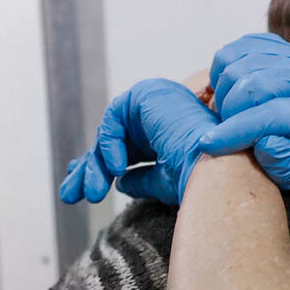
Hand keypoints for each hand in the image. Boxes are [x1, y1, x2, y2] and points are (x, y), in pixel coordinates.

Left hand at [58, 79, 217, 205]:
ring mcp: (157, 102)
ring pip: (111, 134)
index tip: (81, 187)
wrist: (218, 171)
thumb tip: (120, 182)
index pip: (128, 147)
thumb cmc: (202, 179)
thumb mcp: (164, 180)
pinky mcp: (148, 95)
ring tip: (90, 192)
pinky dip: (109, 145)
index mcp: (171, 133)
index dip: (102, 166)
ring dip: (95, 165)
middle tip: (71, 194)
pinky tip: (114, 169)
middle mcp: (163, 115)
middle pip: (115, 140)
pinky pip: (113, 120)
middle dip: (91, 168)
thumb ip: (141, 178)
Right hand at [205, 33, 289, 188]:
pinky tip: (228, 92)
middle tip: (227, 129)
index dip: (238, 130)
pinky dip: (222, 71)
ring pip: (241, 64)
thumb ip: (282, 163)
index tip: (208, 144)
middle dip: (229, 111)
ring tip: (229, 114)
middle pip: (254, 85)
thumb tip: (267, 142)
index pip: (276, 115)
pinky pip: (236, 49)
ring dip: (223, 93)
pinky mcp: (276, 45)